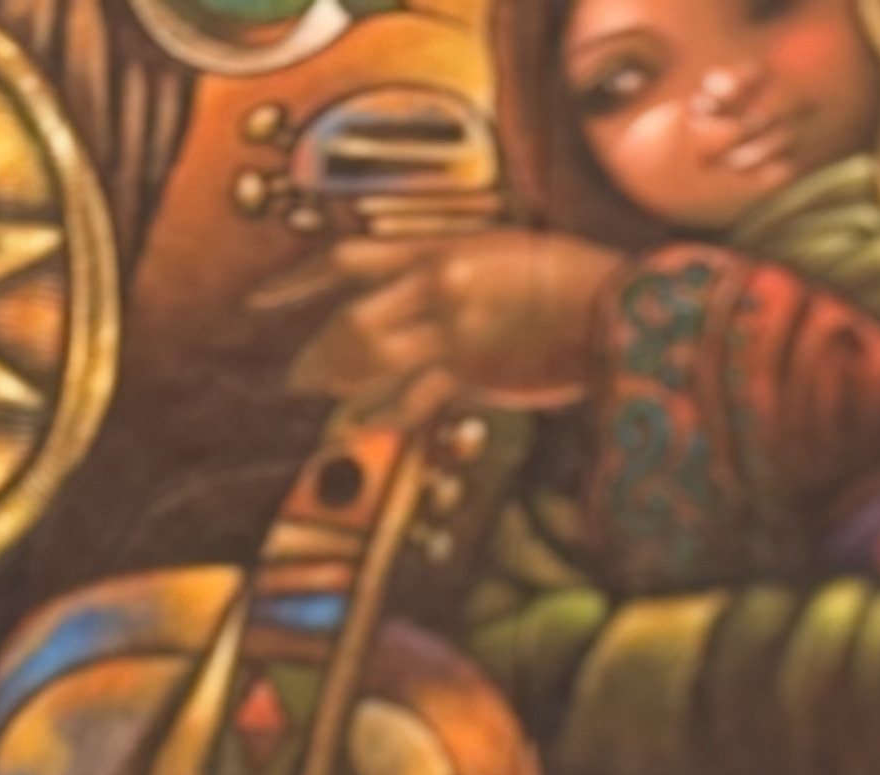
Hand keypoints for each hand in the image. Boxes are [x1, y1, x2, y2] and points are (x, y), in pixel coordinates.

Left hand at [278, 232, 624, 424]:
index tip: (262, 299)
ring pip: (373, 358)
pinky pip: (412, 397)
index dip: (297, 281)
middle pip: (351, 317)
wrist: (617, 305)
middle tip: (294, 376)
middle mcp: (438, 284)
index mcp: (441, 246)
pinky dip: (381, 413)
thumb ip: (454, 271)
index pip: (347, 260)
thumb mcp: (500, 253)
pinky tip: (359, 424)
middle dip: (317, 350)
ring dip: (338, 379)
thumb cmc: (567, 277)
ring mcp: (454, 330)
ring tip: (315, 394)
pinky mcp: (475, 372)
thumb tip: (416, 293)